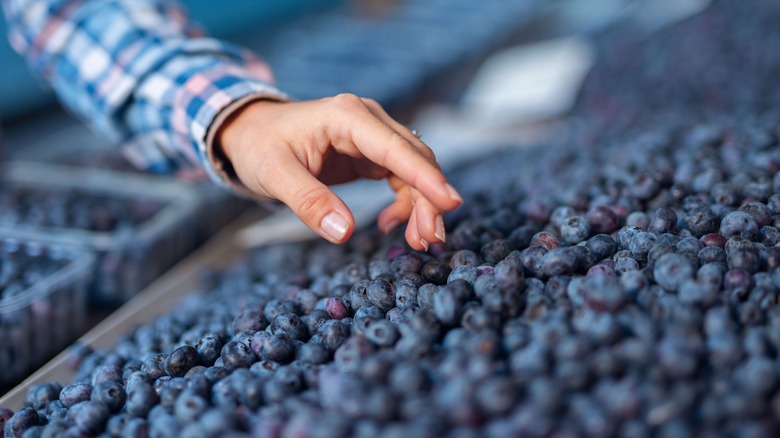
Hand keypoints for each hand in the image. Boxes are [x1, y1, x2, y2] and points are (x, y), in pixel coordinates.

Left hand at [216, 93, 462, 249]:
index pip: (396, 148)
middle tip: (429, 240)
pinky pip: (402, 178)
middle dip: (428, 200)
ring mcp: (372, 135)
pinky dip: (405, 203)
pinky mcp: (371, 151)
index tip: (452, 203)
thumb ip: (308, 201)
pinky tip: (390, 225)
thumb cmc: (259, 147)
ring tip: (417, 241)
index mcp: (347, 116)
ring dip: (421, 206)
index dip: (426, 177)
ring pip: (414, 170)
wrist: (250, 133)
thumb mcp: (273, 175)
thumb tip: (344, 233)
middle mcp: (367, 119)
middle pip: (415, 159)